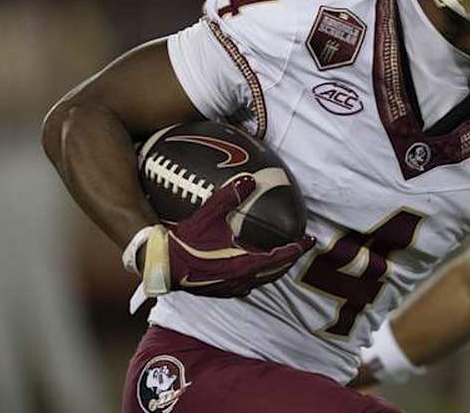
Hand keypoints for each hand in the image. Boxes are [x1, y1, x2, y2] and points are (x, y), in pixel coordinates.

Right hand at [141, 174, 314, 297]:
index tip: (310, 240)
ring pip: (261, 281)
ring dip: (273, 269)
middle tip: (298, 247)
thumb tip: (249, 179)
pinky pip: (246, 286)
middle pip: (275, 272)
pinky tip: (251, 269)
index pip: (280, 256)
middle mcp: (241, 279)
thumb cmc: (184, 242)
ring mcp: (230, 288)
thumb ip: (230, 196)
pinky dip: (256, 277)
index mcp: (244, 263)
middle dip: (289, 259)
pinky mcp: (219, 292)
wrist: (159, 265)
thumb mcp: (208, 215)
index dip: (298, 248)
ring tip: (280, 257)